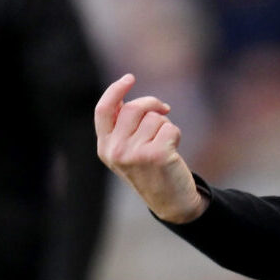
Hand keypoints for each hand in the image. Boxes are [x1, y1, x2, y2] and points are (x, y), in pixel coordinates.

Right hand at [95, 74, 205, 223]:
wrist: (170, 201)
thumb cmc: (150, 170)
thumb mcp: (128, 150)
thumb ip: (123, 127)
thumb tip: (130, 99)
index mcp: (104, 147)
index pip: (103, 110)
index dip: (115, 90)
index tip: (130, 78)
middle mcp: (115, 151)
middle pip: (134, 108)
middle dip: (153, 104)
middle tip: (165, 110)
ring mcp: (134, 154)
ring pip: (154, 118)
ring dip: (165, 125)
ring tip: (164, 143)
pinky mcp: (156, 156)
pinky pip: (170, 128)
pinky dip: (176, 134)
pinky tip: (173, 151)